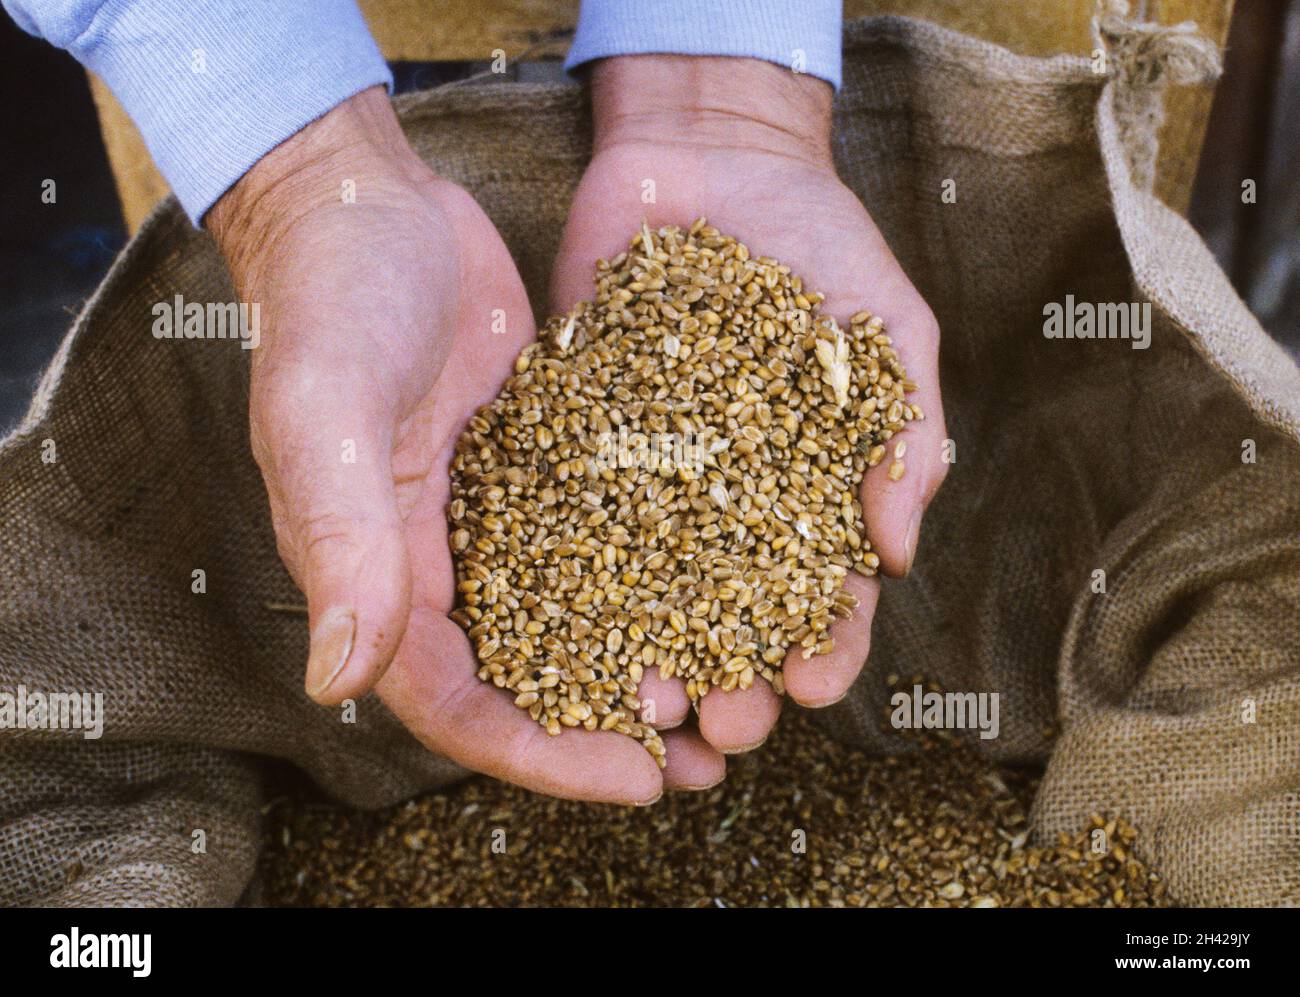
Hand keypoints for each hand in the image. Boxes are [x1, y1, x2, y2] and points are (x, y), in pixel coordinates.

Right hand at [209, 87, 723, 801]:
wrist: (371, 200)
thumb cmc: (329, 297)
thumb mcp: (326, 412)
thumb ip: (341, 539)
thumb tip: (339, 681)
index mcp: (382, 570)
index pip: (457, 702)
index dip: (542, 754)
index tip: (640, 780)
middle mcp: (442, 557)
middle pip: (529, 675)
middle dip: (614, 729)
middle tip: (710, 761)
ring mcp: (497, 509)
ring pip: (579, 613)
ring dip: (651, 657)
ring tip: (738, 691)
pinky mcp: (543, 458)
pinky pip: (606, 532)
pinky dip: (661, 566)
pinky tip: (731, 581)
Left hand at [552, 56, 948, 753]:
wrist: (713, 156)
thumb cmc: (821, 244)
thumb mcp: (886, 331)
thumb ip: (901, 433)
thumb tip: (901, 552)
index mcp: (807, 493)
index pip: (826, 593)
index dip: (826, 646)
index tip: (813, 682)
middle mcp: (723, 502)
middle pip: (732, 615)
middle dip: (732, 676)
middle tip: (723, 724)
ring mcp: (647, 475)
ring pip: (647, 587)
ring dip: (649, 655)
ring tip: (644, 704)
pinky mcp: (577, 435)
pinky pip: (570, 509)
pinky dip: (568, 569)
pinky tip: (562, 625)